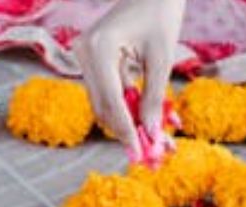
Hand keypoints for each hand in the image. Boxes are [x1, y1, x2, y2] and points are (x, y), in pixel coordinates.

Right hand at [76, 0, 185, 157]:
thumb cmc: (160, 14)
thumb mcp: (162, 58)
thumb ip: (154, 97)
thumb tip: (151, 133)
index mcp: (98, 47)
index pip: (110, 101)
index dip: (126, 130)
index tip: (140, 152)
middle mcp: (84, 52)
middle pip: (103, 107)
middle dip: (127, 131)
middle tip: (151, 153)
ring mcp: (84, 56)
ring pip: (103, 104)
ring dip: (127, 123)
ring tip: (155, 139)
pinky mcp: (92, 60)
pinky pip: (107, 93)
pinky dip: (126, 109)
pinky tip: (145, 121)